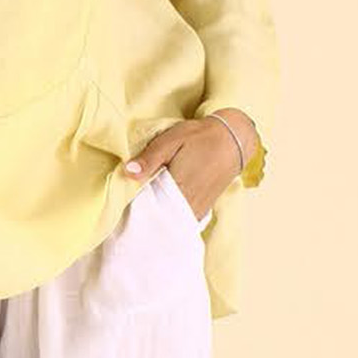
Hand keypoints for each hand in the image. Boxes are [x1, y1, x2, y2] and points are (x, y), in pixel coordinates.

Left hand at [123, 114, 253, 218]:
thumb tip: (127, 172)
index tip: (124, 203)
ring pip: (171, 221)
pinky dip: (171, 217)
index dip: (135, 208)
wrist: (232, 139)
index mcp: (177, 187)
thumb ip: (149, 158)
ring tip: (145, 206)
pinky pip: (182, 220)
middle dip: (145, 215)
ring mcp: (198, 209)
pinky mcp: (203, 209)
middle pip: (159, 218)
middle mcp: (189, 203)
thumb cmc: (200, 137)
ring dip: (158, 216)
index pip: (149, 208)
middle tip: (131, 207)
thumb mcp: (171, 140)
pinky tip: (162, 207)